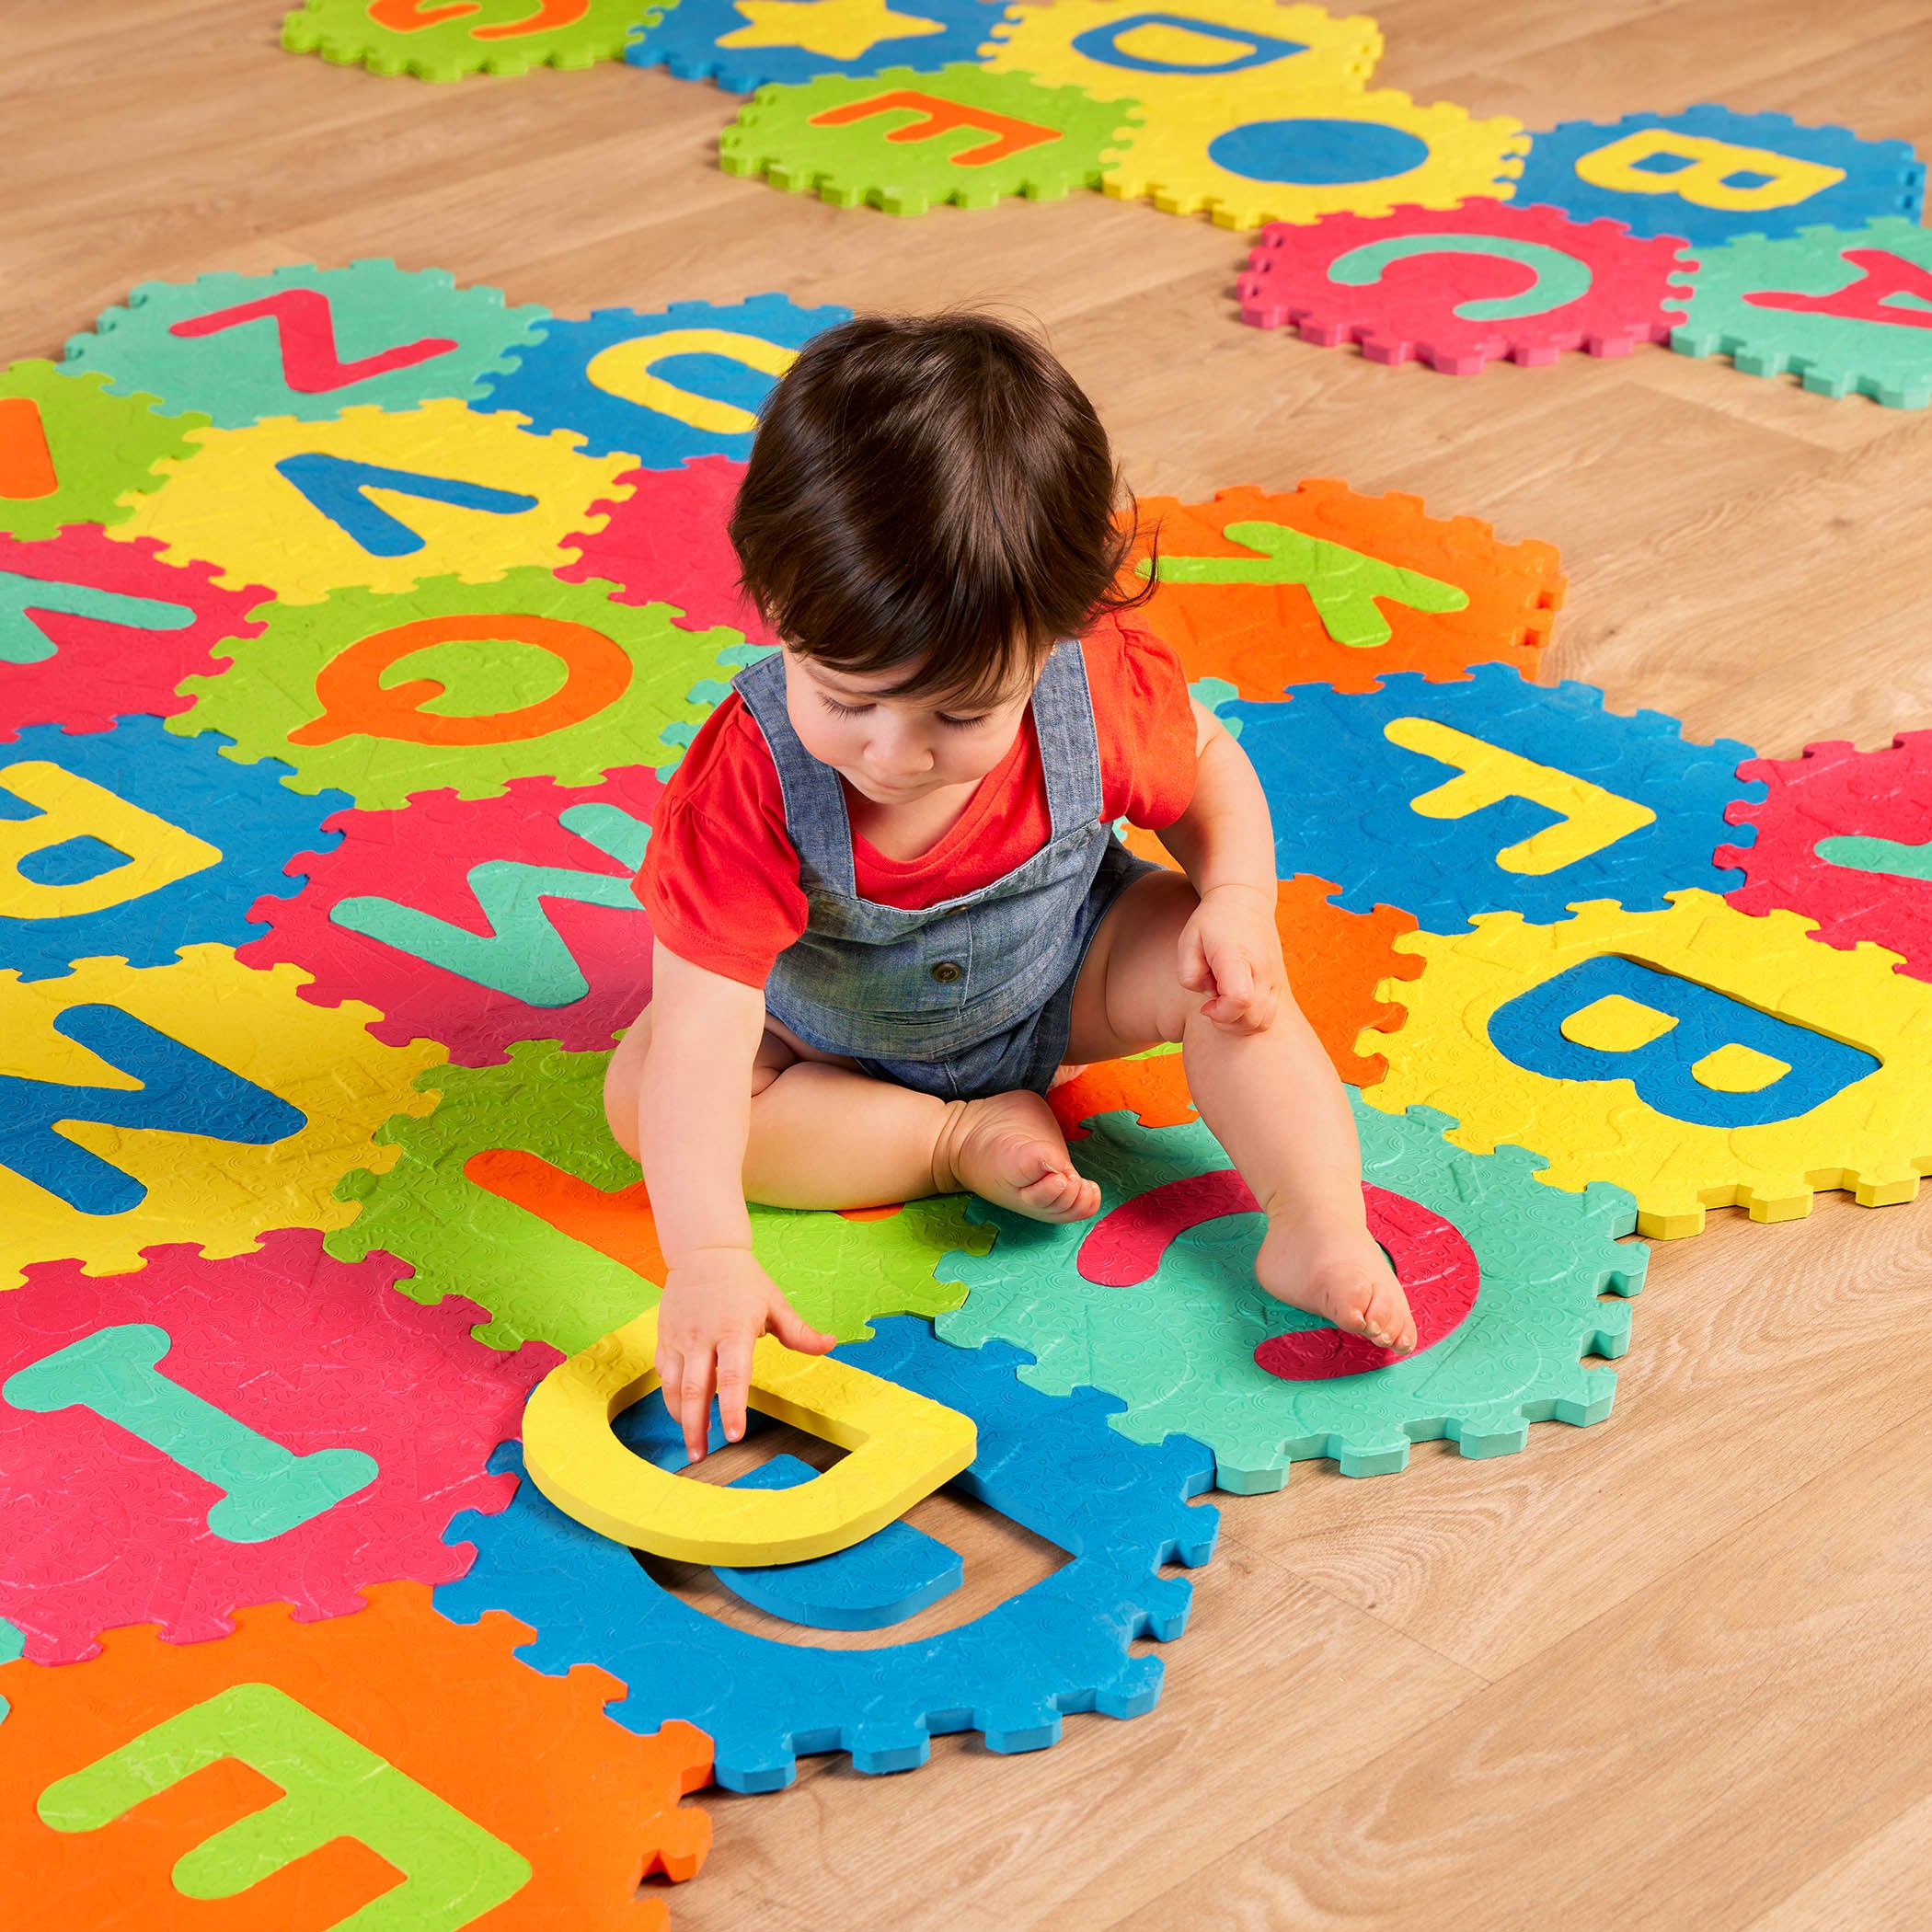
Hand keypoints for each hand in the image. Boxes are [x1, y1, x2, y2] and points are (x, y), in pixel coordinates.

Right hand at [654, 1248, 835, 1463]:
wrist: (704, 1252)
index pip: (733, 1375)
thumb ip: (800, 1332)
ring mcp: (680, 1338)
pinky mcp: (665, 1338)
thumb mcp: (775, 1303)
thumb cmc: (744, 1281)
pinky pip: (662, 1375)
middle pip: (695, 1390)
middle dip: (697, 1427)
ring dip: (681, 1419)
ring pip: (673, 1387)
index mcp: (734, 1329)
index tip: (734, 1435)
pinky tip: (681, 1416)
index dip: (733, 1407)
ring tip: (692, 1444)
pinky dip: (670, 1399)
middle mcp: (703, 1336)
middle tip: (701, 1456)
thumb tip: (830, 1345)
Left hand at [1177, 883, 1284, 1033]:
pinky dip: (1249, 1018)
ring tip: (1222, 1003)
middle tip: (1210, 1004)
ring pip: (1262, 1022)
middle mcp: (1262, 969)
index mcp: (1237, 957)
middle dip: (1226, 1023)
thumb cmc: (1211, 922)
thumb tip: (1208, 995)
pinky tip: (1234, 1001)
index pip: (1240, 1000)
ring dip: (1238, 1023)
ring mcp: (1274, 977)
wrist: (1246, 901)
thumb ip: (1189, 974)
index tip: (1206, 1006)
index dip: (1220, 1013)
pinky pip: (1268, 1015)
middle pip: (1252, 1019)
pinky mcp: (1278, 983)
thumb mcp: (1188, 941)